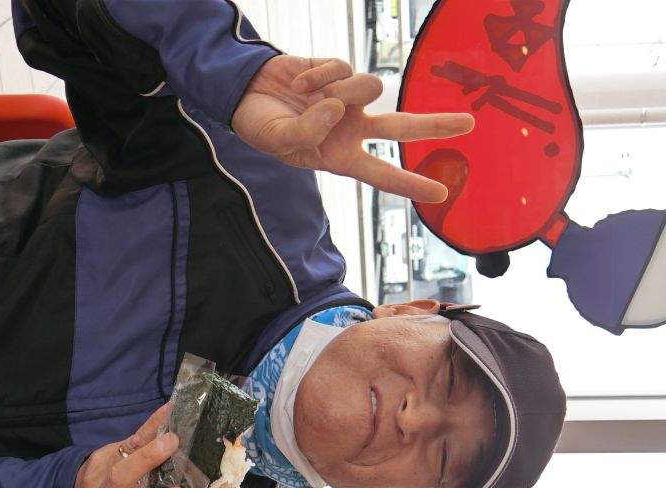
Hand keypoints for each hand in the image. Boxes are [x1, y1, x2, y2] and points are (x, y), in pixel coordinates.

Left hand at [74, 403, 184, 487]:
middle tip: (172, 442)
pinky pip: (128, 440)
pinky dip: (150, 427)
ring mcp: (97, 474)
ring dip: (150, 433)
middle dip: (146, 459)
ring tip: (171, 416)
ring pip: (124, 451)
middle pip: (120, 479)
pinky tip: (167, 412)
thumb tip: (187, 485)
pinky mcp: (100, 455)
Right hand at [231, 56, 474, 203]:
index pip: (381, 174)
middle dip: (434, 124)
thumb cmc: (263, 127)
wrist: (245, 93)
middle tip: (468, 125)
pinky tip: (298, 82)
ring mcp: (347, 98)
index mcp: (340, 156)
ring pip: (369, 88)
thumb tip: (336, 107)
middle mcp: (351, 129)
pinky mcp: (339, 70)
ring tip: (306, 94)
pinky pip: (343, 67)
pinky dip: (317, 74)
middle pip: (401, 126)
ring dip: (340, 88)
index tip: (441, 194)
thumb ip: (306, 131)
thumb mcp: (279, 141)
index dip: (410, 184)